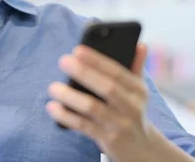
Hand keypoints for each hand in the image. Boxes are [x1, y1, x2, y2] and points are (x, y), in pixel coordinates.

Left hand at [46, 43, 154, 161]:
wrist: (141, 148)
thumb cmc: (132, 111)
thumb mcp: (138, 91)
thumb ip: (136, 67)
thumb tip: (140, 45)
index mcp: (138, 90)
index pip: (117, 71)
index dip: (97, 60)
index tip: (77, 49)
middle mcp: (132, 106)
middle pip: (107, 87)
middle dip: (84, 73)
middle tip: (63, 61)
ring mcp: (120, 124)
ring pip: (93, 107)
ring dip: (70, 96)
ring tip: (53, 87)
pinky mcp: (108, 139)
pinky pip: (84, 126)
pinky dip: (66, 116)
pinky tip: (52, 107)